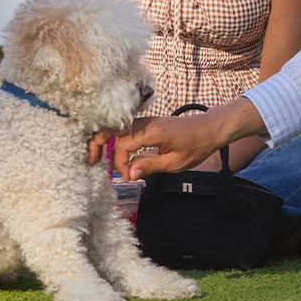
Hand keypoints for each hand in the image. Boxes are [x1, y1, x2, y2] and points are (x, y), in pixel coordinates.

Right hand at [110, 98, 263, 179]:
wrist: (210, 129)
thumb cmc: (197, 145)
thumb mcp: (176, 162)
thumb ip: (151, 166)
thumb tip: (130, 175)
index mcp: (153, 132)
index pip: (123, 146)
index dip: (120, 164)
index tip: (127, 178)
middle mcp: (145, 123)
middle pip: (111, 130)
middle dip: (97, 144)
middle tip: (90, 161)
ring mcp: (145, 122)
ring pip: (116, 129)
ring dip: (105, 143)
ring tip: (97, 159)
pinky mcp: (147, 125)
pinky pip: (125, 131)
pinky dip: (115, 141)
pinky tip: (114, 154)